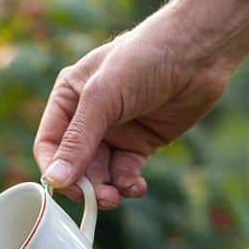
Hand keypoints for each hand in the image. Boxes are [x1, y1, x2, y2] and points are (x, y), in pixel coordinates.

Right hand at [33, 9, 232, 208]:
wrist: (199, 50)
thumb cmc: (145, 58)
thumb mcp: (103, 96)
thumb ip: (78, 140)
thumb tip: (55, 180)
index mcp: (69, 99)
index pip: (49, 144)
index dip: (54, 169)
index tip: (65, 189)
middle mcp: (89, 118)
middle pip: (75, 165)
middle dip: (85, 185)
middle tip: (101, 198)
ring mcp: (116, 132)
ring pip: (100, 174)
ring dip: (107, 189)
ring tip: (119, 195)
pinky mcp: (141, 143)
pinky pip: (125, 173)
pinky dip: (128, 184)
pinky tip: (137, 186)